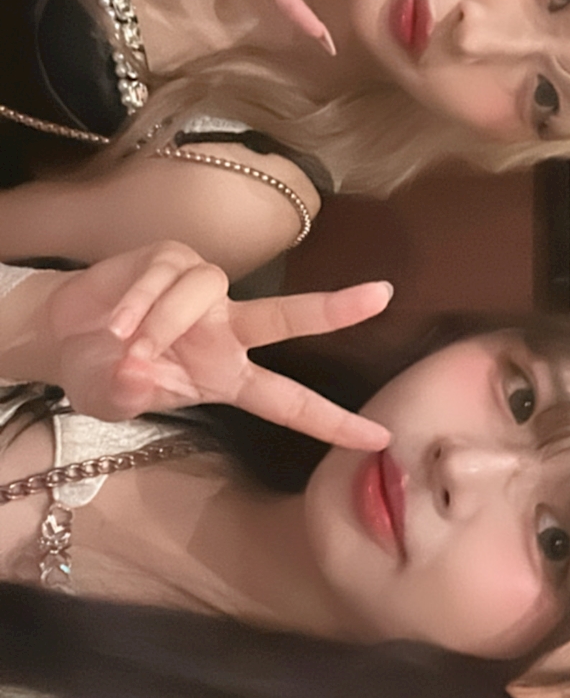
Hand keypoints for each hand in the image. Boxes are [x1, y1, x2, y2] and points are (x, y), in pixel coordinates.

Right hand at [45, 242, 393, 449]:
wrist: (62, 332)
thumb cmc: (103, 371)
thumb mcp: (115, 400)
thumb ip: (129, 394)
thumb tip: (137, 376)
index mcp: (228, 375)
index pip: (288, 402)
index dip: (332, 422)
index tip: (380, 439)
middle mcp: (226, 329)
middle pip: (284, 317)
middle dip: (332, 308)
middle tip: (380, 296)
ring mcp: (202, 290)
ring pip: (204, 292)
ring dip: (163, 322)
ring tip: (125, 347)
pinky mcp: (171, 258)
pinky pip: (166, 275)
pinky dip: (138, 302)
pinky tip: (113, 323)